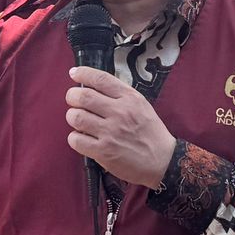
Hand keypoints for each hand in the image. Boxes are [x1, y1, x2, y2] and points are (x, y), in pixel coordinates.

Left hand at [65, 66, 176, 189]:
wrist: (163, 161)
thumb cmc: (151, 132)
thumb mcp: (142, 105)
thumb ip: (121, 94)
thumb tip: (95, 85)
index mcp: (130, 98)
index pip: (101, 79)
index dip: (83, 73)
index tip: (74, 73)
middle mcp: (120, 113)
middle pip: (83, 96)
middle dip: (72, 96)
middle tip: (73, 99)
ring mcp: (110, 133)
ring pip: (77, 117)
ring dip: (72, 116)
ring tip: (77, 119)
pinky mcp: (103, 152)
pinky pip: (76, 140)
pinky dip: (74, 137)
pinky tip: (81, 137)